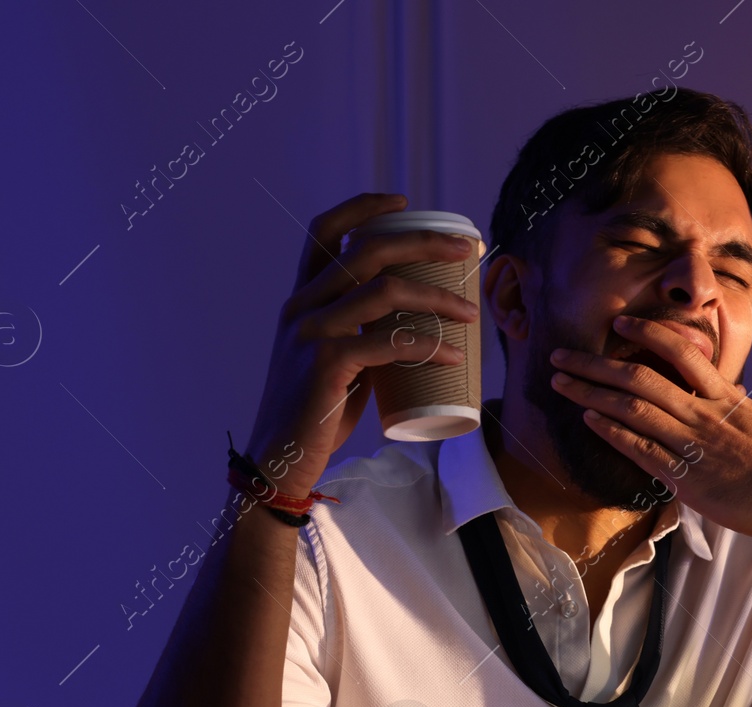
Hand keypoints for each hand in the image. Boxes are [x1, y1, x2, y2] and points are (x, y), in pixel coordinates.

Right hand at [243, 192, 477, 494]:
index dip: (363, 207)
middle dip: (423, 241)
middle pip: (368, 250)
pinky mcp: (326, 364)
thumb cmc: (316, 411)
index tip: (404, 202)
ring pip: (385, 290)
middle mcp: (302, 306)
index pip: (324, 230)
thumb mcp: (335, 359)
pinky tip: (456, 355)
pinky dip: (430, 345)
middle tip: (466, 248)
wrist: (280, 458)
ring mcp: (312, 332)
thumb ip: (361, 334)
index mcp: (302, 298)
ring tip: (471, 312)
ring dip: (438, 295)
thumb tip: (413, 324)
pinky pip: (390, 342)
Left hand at [548, 314, 751, 544]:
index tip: (620, 322)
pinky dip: (613, 432)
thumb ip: (742, 407)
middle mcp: (706, 415)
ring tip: (561, 382)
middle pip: (642, 377)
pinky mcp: (687, 478)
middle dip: (597, 364)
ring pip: (634, 409)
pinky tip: (589, 420)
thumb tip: (734, 389)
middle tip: (563, 354)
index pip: (682, 352)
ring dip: (592, 393)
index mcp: (728, 398)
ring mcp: (694, 445)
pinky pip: (642, 449)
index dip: (647, 332)